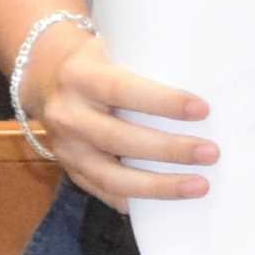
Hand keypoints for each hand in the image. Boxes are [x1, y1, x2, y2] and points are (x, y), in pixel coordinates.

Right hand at [25, 23, 218, 211]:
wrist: (42, 76)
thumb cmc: (96, 60)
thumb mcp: (112, 49)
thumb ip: (146, 63)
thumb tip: (209, 78)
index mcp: (80, 77)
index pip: (121, 90)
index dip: (162, 102)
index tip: (203, 110)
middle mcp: (67, 114)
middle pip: (120, 139)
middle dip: (170, 149)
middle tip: (211, 152)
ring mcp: (64, 147)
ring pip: (111, 176)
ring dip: (159, 185)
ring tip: (200, 185)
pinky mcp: (68, 168)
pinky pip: (102, 192)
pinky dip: (135, 201)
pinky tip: (165, 206)